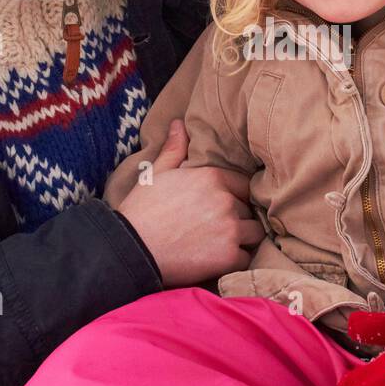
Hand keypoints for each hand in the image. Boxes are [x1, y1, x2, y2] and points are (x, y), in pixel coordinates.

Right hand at [116, 119, 263, 286]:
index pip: (243, 185)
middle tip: (217, 228)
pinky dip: (234, 262)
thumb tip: (180, 124)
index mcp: (212, 177)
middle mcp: (225, 201)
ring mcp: (229, 230)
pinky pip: (245, 259)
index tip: (221, 207)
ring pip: (253, 234)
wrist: (130, 249)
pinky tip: (216, 261)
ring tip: (221, 244)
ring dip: (241, 240)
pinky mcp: (227, 257)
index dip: (234, 196)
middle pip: (248, 210)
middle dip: (237, 218)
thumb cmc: (141, 211)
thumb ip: (174, 149)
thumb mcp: (155, 174)